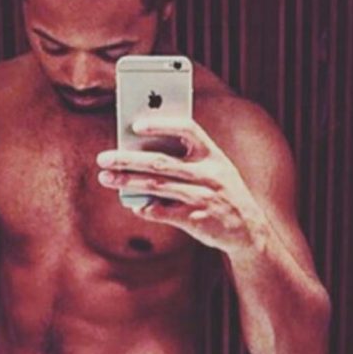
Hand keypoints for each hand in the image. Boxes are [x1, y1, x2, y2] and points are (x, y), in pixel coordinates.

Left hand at [96, 116, 268, 257]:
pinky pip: (163, 212)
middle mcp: (208, 174)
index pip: (187, 129)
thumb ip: (185, 160)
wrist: (248, 229)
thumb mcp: (214, 170)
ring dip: (128, 182)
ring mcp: (203, 197)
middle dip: (128, 159)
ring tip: (106, 178)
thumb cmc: (222, 193)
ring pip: (157, 187)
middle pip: (161, 162)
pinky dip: (146, 208)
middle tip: (104, 158)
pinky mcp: (196, 219)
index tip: (136, 125)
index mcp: (213, 154)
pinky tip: (134, 205)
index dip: (162, 124)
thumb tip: (140, 157)